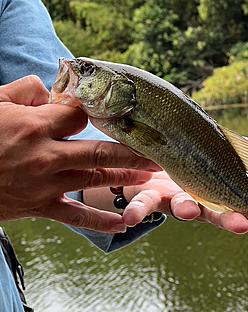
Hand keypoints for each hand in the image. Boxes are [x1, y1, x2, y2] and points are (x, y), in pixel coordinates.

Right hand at [0, 76, 160, 231]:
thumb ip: (24, 90)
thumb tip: (49, 87)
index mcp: (35, 125)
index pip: (80, 114)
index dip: (97, 111)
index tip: (113, 112)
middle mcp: (46, 155)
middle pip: (101, 149)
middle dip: (132, 150)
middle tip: (158, 149)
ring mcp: (45, 184)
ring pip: (95, 179)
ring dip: (126, 177)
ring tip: (150, 175)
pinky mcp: (39, 208)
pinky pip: (76, 218)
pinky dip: (101, 222)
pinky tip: (123, 225)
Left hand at [121, 133, 247, 233]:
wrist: (156, 158)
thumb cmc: (198, 161)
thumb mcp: (229, 154)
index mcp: (216, 193)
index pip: (232, 208)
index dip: (238, 216)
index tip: (247, 223)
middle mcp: (194, 199)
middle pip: (210, 213)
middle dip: (223, 221)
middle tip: (238, 225)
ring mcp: (169, 198)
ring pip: (176, 207)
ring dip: (182, 210)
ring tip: (187, 209)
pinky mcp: (147, 191)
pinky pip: (141, 201)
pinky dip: (137, 209)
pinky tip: (130, 216)